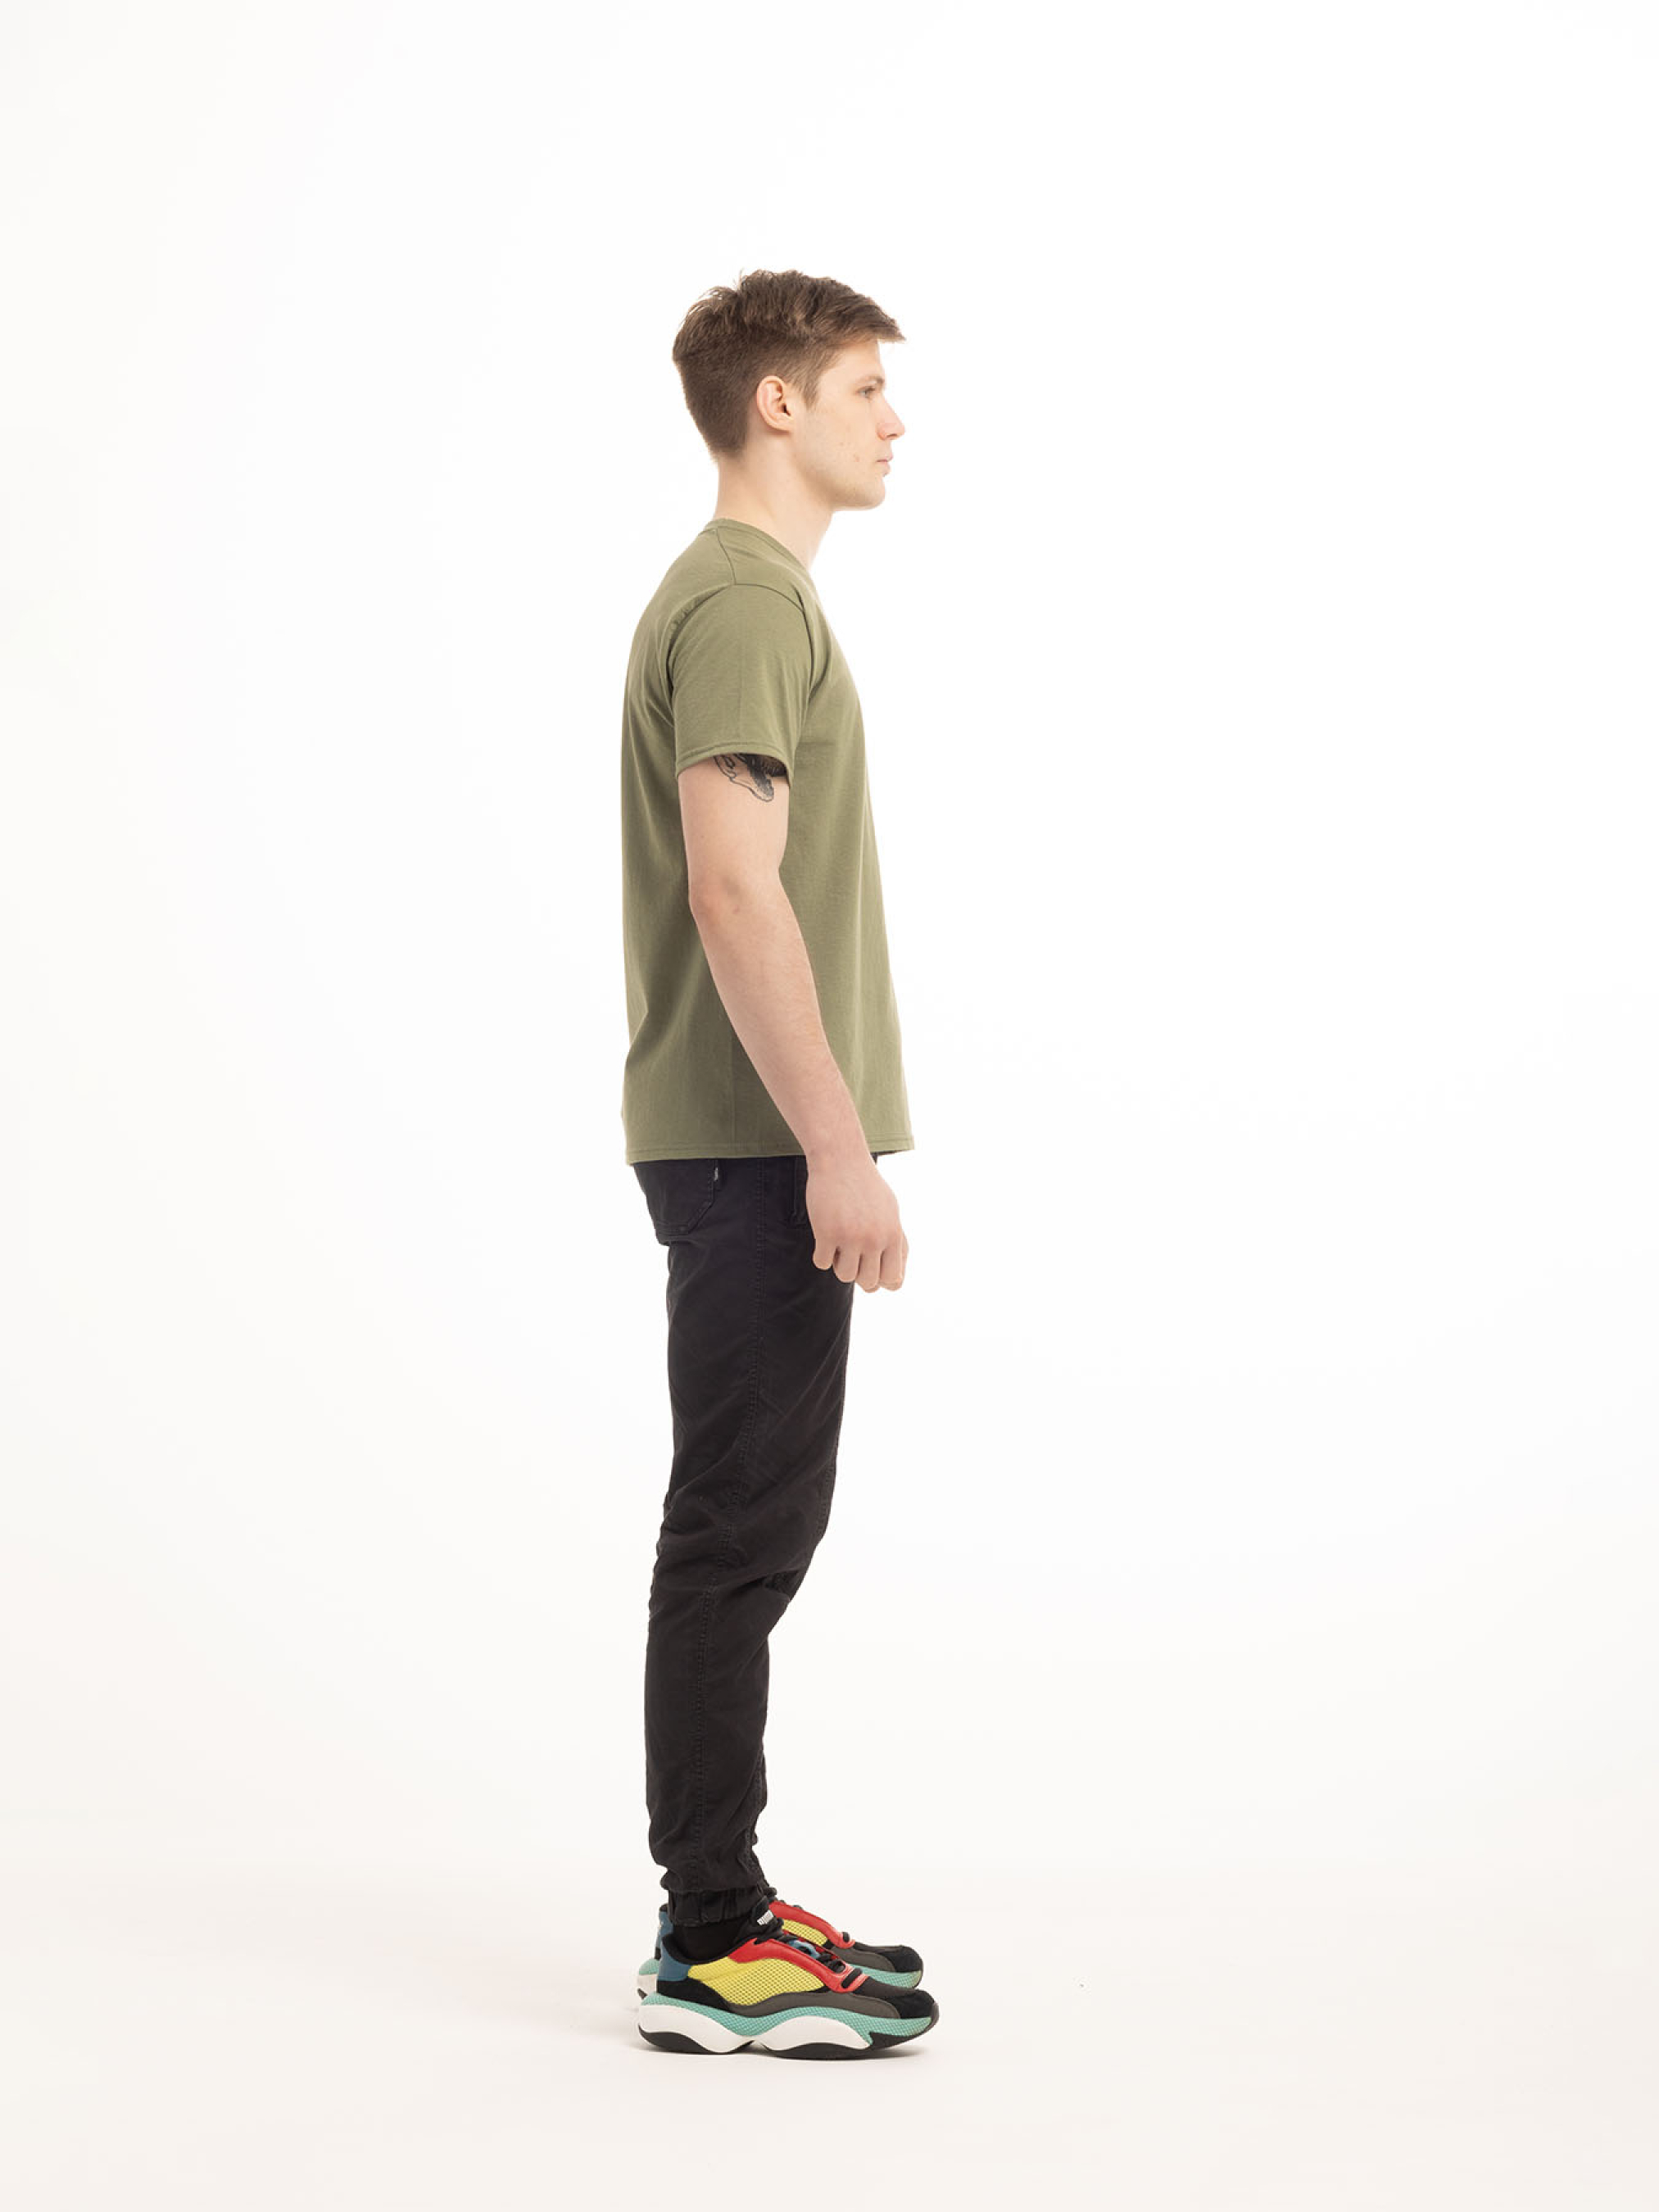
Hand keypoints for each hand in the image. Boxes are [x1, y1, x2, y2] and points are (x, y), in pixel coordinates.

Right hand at [804, 1151, 907, 1290]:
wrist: (840, 1158)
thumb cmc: (865, 1185)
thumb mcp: (890, 1211)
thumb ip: (895, 1242)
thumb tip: (894, 1280)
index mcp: (893, 1234)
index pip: (894, 1280)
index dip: (882, 1281)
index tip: (871, 1268)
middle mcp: (875, 1238)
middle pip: (869, 1283)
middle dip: (859, 1274)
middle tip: (852, 1255)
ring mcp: (851, 1237)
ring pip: (845, 1276)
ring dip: (840, 1264)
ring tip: (839, 1244)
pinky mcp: (826, 1233)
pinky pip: (822, 1263)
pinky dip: (821, 1254)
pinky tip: (824, 1236)